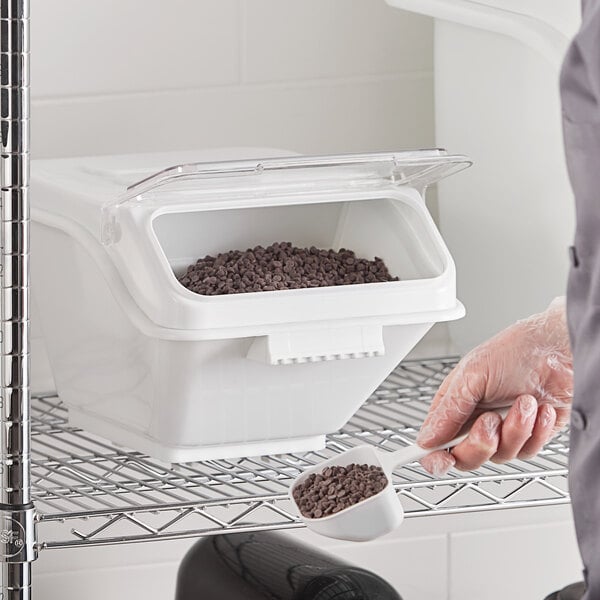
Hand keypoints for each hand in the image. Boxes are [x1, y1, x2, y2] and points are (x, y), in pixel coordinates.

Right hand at [417, 297, 572, 475]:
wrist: (561, 351)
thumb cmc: (516, 352)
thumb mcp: (472, 376)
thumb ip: (448, 412)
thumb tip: (425, 439)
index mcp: (454, 405)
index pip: (434, 441)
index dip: (434, 457)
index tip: (442, 461)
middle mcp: (475, 420)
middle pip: (466, 458)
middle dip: (481, 443)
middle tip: (491, 421)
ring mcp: (503, 430)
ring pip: (500, 456)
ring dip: (515, 430)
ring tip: (524, 403)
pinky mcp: (530, 436)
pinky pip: (527, 452)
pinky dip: (536, 431)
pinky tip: (540, 409)